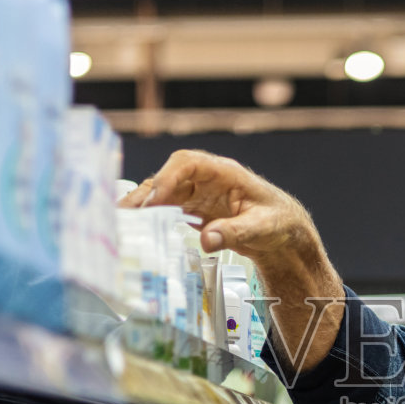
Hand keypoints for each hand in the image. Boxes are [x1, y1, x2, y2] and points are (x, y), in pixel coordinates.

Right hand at [119, 149, 317, 259]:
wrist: (284, 234)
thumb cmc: (279, 223)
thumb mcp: (262, 228)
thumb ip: (235, 233)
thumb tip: (206, 240)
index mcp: (224, 173)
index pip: (187, 163)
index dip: (167, 178)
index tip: (154, 199)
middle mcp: (206, 179)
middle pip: (168, 178)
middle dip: (145, 194)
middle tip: (123, 216)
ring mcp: (198, 194)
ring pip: (162, 194)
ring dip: (142, 207)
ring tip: (120, 224)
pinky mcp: (194, 210)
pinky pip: (167, 210)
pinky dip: (150, 219)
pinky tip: (136, 231)